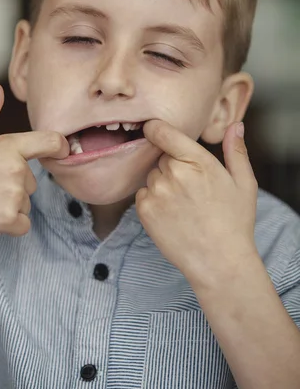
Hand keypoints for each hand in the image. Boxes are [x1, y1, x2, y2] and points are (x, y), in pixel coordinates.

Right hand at [0, 83, 68, 238]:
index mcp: (10, 145)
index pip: (51, 142)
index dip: (61, 147)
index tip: (63, 151)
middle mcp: (17, 169)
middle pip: (32, 182)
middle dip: (13, 186)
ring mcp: (13, 195)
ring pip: (26, 204)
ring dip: (9, 206)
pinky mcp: (7, 219)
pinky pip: (22, 225)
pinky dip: (8, 225)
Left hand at [135, 120, 258, 287]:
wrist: (219, 262)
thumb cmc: (235, 222)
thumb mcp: (244, 184)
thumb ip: (236, 151)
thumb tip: (236, 126)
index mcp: (197, 161)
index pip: (162, 131)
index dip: (156, 128)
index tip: (154, 130)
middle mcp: (173, 173)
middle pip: (161, 156)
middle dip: (172, 165)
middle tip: (190, 187)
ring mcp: (157, 192)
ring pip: (152, 175)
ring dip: (162, 183)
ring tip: (183, 204)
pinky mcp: (145, 210)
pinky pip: (143, 194)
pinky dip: (153, 201)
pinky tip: (172, 215)